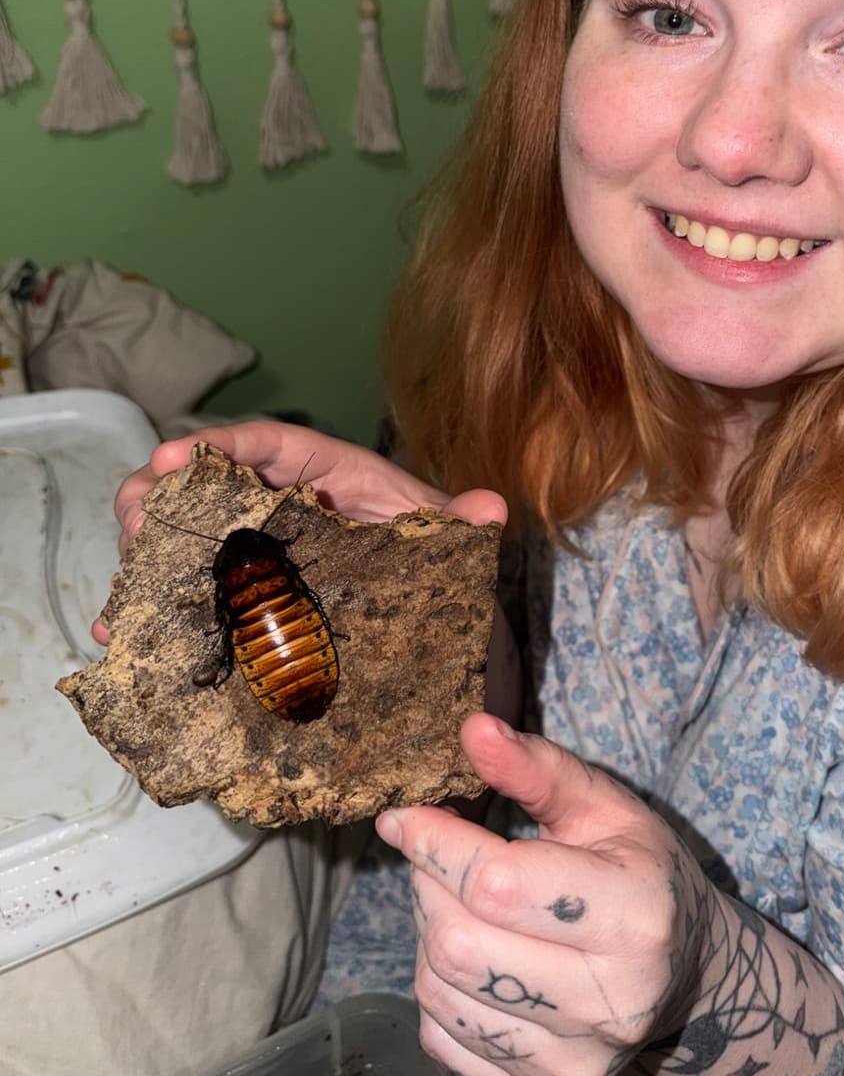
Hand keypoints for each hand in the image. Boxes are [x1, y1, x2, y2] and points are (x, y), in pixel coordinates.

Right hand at [95, 420, 506, 644]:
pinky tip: (120, 631)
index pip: (262, 444)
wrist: (423, 608)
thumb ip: (460, 522)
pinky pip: (182, 589)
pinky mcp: (233, 593)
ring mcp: (246, 546)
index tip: (173, 458)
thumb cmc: (426, 553)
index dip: (215, 448)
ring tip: (120, 590)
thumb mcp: (441, 536)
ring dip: (141, 553)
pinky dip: (148, 605)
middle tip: (131, 523)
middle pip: (200, 484)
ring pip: (179, 533)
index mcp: (317, 470)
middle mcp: (272, 501)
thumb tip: (492, 507)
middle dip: (155, 497)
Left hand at [378, 714, 714, 1075]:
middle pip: (458, 943)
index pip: (497, 883)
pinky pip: (444, 1042)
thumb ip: (537, 768)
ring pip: (441, 994)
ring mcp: (579, 1063)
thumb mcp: (604, 807)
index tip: (406, 816)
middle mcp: (612, 1001)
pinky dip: (438, 994)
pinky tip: (474, 962)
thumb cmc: (640, 873)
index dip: (434, 841)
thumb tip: (471, 729)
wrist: (688, 977)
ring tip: (461, 908)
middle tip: (439, 861)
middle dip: (428, 887)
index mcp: (635, 915)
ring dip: (428, 938)